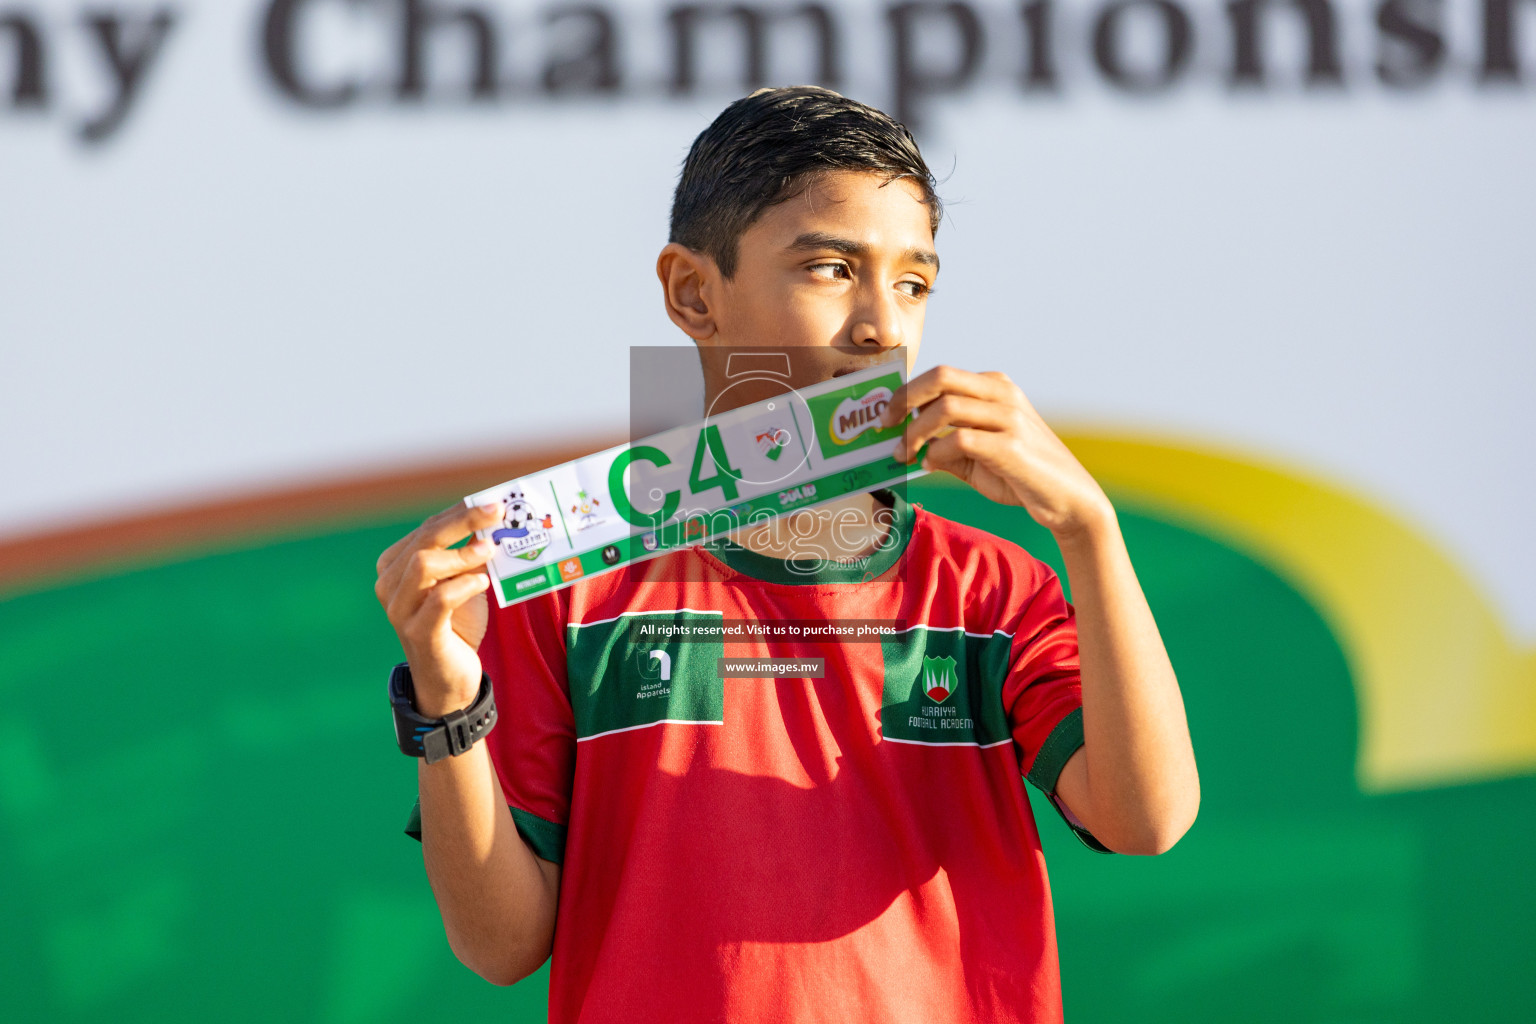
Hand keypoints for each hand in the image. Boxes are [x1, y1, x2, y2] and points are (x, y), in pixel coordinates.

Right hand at [375, 502, 502, 716]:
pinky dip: (464, 584)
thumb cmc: (456, 624)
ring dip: (462, 554)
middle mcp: (389, 585)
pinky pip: (439, 599)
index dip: (459, 512)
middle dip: (463, 521)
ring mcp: (399, 610)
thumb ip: (469, 556)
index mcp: (395, 566)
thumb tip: (494, 523)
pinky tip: (483, 581)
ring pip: (423, 564)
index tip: (492, 503)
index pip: (427, 528)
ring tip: (490, 551)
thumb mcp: (463, 583)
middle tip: (496, 513)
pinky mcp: (418, 633)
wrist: (448, 679)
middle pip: (425, 540)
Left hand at [882, 366, 1112, 538]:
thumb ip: (947, 446)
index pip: (941, 375)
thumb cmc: (1021, 477)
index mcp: (995, 388)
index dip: (907, 392)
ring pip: (945, 407)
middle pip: (940, 376)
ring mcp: (1009, 417)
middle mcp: (1003, 394)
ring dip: (915, 432)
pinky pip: (960, 439)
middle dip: (904, 398)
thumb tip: (909, 445)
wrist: (1069, 501)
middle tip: (884, 424)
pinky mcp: (1012, 446)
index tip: (886, 416)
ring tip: (903, 454)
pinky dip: (936, 452)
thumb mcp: (978, 458)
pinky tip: (929, 466)